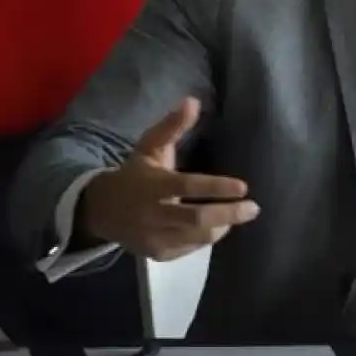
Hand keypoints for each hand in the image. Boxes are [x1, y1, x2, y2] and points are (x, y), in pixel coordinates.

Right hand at [76, 97, 259, 261]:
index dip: (216, 187)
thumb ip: (172, 126)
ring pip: (196, 237)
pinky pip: (189, 248)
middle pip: (196, 218)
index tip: (243, 187)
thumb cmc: (134, 174)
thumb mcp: (149, 147)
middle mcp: (153, 214)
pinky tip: (219, 226)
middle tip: (253, 207)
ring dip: (222, 226)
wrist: (101, 210)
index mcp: (152, 185)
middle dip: (228, 214)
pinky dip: (207, 237)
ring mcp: (154, 237)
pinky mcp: (158, 254)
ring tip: (238, 215)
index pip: (188, 186)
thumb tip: (193, 101)